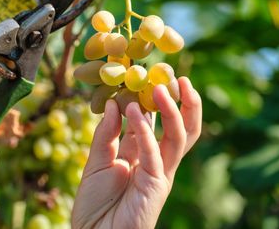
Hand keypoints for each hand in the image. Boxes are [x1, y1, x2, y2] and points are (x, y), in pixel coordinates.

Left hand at [72, 77, 201, 228]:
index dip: (155, 98)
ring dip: (171, 111)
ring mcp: (159, 173)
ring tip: (160, 87)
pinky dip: (146, 132)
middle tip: (178, 78)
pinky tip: (133, 111)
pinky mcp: (156, 186)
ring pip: (178, 138)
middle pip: (182, 129)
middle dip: (184, 103)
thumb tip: (116, 102)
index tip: (151, 73)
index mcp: (141, 153)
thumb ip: (106, 134)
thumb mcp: (96, 161)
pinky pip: (154, 155)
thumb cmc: (94, 204)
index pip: (155, 121)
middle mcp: (155, 161)